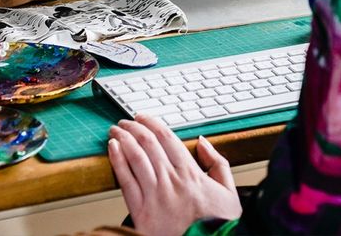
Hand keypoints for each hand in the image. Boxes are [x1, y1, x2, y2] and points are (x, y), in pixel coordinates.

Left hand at [108, 114, 241, 235]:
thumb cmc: (216, 226)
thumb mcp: (228, 192)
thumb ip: (217, 163)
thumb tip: (203, 142)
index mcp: (190, 173)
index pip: (167, 138)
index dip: (152, 122)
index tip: (143, 117)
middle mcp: (171, 181)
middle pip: (148, 143)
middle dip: (134, 127)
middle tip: (125, 121)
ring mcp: (155, 196)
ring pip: (135, 157)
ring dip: (123, 139)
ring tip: (115, 130)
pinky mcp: (141, 213)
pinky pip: (125, 181)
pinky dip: (117, 161)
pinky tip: (112, 149)